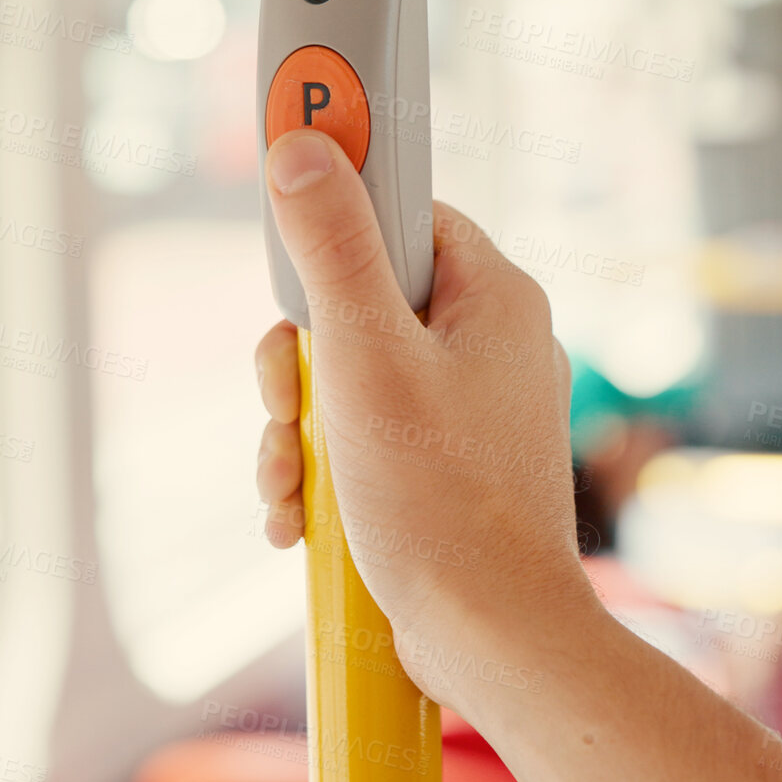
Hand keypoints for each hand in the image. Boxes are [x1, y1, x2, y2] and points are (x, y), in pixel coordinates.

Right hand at [253, 129, 592, 700]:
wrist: (491, 638)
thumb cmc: (441, 502)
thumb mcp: (363, 358)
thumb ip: (330, 247)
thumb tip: (302, 143)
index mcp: (495, 295)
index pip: (402, 213)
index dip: (334, 232)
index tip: (285, 258)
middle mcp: (495, 342)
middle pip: (361, 303)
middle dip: (298, 366)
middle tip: (285, 410)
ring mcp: (475, 408)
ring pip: (353, 379)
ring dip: (300, 431)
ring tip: (291, 486)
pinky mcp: (452, 466)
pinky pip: (370, 437)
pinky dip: (326, 472)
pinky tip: (301, 520)